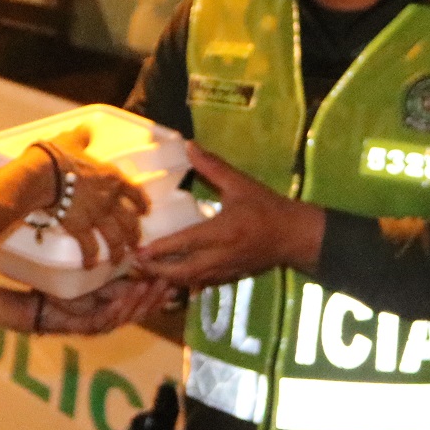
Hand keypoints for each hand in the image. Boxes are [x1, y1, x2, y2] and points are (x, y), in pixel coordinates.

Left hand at [37, 275, 178, 334]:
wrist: (43, 306)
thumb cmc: (70, 293)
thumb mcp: (100, 283)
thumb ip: (121, 281)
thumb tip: (143, 267)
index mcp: (120, 309)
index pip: (145, 305)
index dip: (160, 296)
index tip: (174, 283)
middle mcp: (114, 320)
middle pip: (141, 312)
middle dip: (155, 298)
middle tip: (168, 283)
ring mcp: (102, 325)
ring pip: (126, 316)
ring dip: (138, 302)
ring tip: (149, 286)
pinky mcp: (87, 328)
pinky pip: (105, 320)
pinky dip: (115, 310)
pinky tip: (122, 301)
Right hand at [41, 127, 151, 268]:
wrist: (42, 175)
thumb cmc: (57, 155)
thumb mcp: (72, 140)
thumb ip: (82, 136)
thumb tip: (87, 127)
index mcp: (112, 177)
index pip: (135, 192)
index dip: (142, 203)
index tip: (145, 211)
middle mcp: (109, 199)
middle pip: (129, 221)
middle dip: (134, 234)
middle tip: (136, 243)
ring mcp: (96, 216)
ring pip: (115, 238)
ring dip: (118, 251)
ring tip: (118, 259)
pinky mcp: (80, 228)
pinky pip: (90, 247)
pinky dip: (91, 258)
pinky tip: (91, 265)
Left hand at [134, 143, 323, 287]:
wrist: (294, 236)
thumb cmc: (267, 207)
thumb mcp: (240, 184)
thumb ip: (213, 166)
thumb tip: (189, 146)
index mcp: (222, 231)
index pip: (186, 243)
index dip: (161, 249)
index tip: (139, 251)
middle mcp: (221, 255)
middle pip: (182, 271)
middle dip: (157, 271)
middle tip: (135, 265)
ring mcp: (225, 269)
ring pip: (191, 281)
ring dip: (168, 279)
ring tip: (146, 272)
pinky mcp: (230, 277)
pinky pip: (202, 283)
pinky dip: (184, 282)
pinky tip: (171, 278)